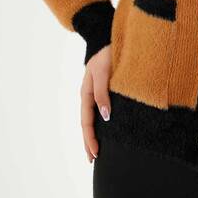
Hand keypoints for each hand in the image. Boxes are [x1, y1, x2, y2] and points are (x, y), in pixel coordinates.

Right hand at [80, 44, 111, 163]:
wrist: (111, 38)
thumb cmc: (107, 53)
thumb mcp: (103, 71)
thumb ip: (102, 93)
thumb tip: (105, 116)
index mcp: (86, 93)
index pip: (87, 122)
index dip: (90, 139)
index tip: (96, 153)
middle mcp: (90, 95)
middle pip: (87, 124)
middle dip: (89, 142)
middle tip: (93, 160)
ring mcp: (96, 94)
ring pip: (93, 119)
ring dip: (93, 135)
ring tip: (96, 151)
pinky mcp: (105, 90)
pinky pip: (100, 111)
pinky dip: (101, 124)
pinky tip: (106, 130)